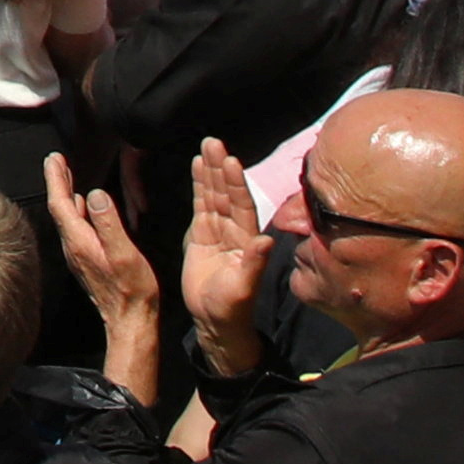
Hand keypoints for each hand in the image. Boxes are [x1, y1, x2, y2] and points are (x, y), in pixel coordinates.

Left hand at [40, 150, 163, 344]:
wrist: (130, 321)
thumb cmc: (131, 290)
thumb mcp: (123, 253)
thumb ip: (108, 223)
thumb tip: (95, 194)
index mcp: (79, 241)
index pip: (60, 203)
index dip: (56, 178)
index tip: (53, 158)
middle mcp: (73, 246)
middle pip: (60, 208)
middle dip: (58, 182)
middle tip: (56, 160)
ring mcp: (78, 255)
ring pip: (67, 217)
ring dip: (66, 195)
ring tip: (68, 177)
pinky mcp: (86, 260)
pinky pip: (76, 228)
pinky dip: (76, 210)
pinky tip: (84, 207)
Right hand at [177, 142, 276, 353]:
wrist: (215, 321)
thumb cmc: (232, 307)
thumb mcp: (243, 288)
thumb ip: (254, 263)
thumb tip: (266, 240)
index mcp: (246, 241)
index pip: (241, 206)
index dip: (236, 184)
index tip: (230, 161)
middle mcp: (235, 231)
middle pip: (227, 193)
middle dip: (220, 168)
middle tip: (213, 142)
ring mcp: (218, 231)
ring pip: (214, 195)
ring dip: (210, 171)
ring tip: (206, 146)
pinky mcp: (202, 235)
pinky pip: (201, 204)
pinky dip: (199, 185)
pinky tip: (196, 166)